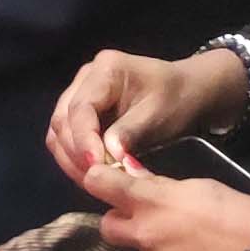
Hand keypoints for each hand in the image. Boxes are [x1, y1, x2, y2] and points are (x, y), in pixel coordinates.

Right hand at [48, 48, 247, 186]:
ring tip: (93, 181)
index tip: (96, 166)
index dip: (84, 140)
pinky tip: (91, 173)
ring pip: (60, 132)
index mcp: (105, 69)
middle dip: (76, 153)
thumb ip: (129, 133)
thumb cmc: (177, 98)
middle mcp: (86, 79)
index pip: (80, 108)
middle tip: (96, 180)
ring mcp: (81, 94)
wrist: (189, 91)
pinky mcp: (84, 113)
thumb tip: (107, 157)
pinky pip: (70, 137)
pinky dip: (75, 157)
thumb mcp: (157, 114)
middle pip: (64, 120)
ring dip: (72, 159)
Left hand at [91, 168, 249, 250]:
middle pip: (106, 224)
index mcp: (152, 201)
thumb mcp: (199, 186)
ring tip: (175, 232)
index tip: (102, 175)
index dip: (97, 177)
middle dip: (117, 217)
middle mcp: (143, 232)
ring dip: (143, 238)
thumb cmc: (238, 209)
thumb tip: (139, 182)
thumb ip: (162, 187)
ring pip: (132, 246)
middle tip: (140, 211)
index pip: (100, 184)